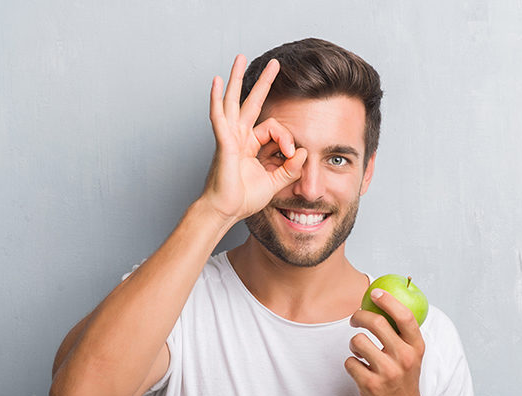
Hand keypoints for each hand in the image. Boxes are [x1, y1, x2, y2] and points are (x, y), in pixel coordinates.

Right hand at [201, 54, 307, 221]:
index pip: (273, 129)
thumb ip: (290, 169)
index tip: (292, 154)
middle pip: (251, 102)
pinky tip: (217, 82)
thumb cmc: (242, 199)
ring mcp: (229, 138)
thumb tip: (305, 153)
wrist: (224, 211)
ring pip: (233, 102)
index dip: (287, 138)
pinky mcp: (223, 143)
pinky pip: (219, 117)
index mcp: (250, 145)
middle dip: (264, 82)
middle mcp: (238, 137)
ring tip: (240, 58)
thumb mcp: (274, 183)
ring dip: (237, 79)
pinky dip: (216, 99)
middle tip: (276, 64)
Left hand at [344, 288, 428, 395]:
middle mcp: (404, 358)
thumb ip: (401, 335)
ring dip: (354, 345)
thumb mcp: (412, 357)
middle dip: (359, 316)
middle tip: (355, 319)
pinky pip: (349, 361)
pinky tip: (361, 371)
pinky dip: (351, 364)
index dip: (388, 300)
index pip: (405, 316)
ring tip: (361, 354)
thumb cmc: (404, 382)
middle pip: (375, 322)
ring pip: (357, 341)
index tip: (375, 292)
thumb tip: (382, 304)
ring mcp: (387, 372)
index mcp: (416, 348)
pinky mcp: (370, 385)